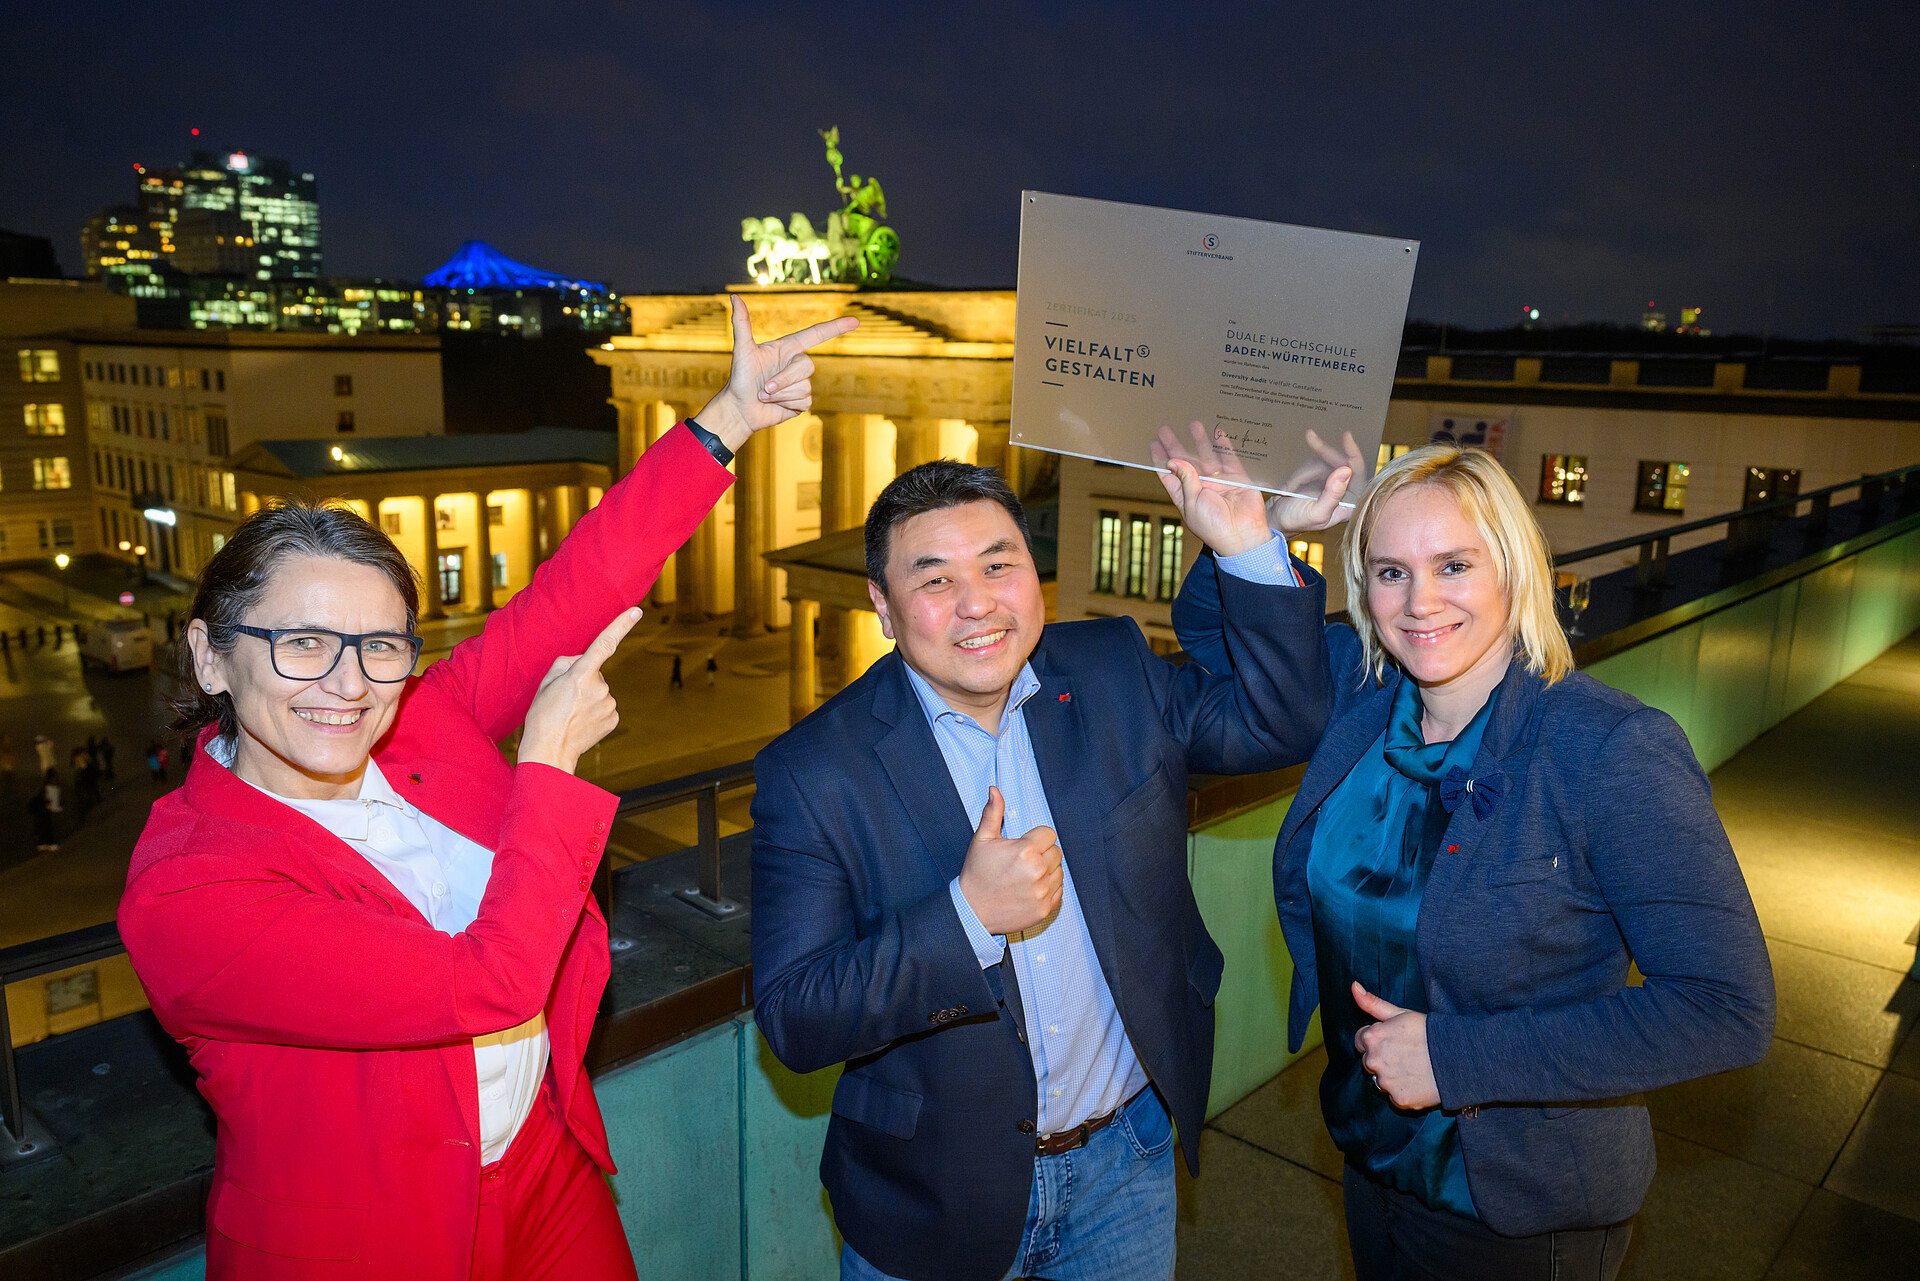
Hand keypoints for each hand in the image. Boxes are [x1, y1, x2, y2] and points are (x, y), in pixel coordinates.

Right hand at [517, 607, 643, 774]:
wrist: (549, 753)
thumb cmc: (542, 716)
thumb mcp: (545, 682)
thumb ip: (566, 664)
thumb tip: (583, 660)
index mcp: (580, 675)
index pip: (604, 644)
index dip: (621, 625)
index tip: (636, 610)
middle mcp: (599, 688)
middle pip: (594, 673)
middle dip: (582, 679)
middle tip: (564, 699)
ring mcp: (609, 704)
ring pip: (600, 691)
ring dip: (587, 697)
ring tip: (569, 713)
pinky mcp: (613, 718)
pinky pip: (604, 706)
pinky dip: (594, 711)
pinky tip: (581, 721)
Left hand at [692, 295, 859, 451]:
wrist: (740, 409)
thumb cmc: (739, 378)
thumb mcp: (742, 350)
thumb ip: (741, 324)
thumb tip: (734, 297)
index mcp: (787, 348)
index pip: (815, 335)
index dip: (835, 327)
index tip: (855, 322)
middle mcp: (797, 364)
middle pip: (807, 367)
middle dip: (783, 380)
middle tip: (763, 388)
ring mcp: (801, 383)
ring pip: (804, 386)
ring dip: (781, 395)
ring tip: (765, 396)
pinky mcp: (802, 402)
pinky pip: (805, 401)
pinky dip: (787, 405)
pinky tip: (776, 405)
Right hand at [957, 786, 1063, 936]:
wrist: (972, 910)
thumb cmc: (976, 873)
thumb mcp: (982, 840)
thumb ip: (992, 813)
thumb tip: (994, 790)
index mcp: (1024, 851)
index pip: (1049, 834)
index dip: (1036, 838)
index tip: (1023, 846)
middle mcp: (1037, 871)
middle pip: (1056, 852)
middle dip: (1042, 853)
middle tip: (1023, 861)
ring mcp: (1042, 891)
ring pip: (1059, 871)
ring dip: (1047, 871)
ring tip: (1026, 875)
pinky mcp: (1045, 908)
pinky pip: (1059, 890)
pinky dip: (1048, 888)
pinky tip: (1030, 888)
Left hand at [1150, 421, 1270, 556]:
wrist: (1243, 535)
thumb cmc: (1214, 526)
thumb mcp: (1192, 502)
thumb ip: (1185, 479)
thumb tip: (1173, 461)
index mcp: (1185, 496)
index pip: (1169, 475)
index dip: (1160, 460)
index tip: (1153, 444)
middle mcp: (1201, 487)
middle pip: (1185, 462)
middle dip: (1175, 445)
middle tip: (1165, 429)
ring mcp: (1219, 482)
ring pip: (1206, 456)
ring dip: (1199, 441)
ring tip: (1192, 423)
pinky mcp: (1237, 478)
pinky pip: (1229, 457)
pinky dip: (1224, 445)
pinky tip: (1217, 432)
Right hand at [1266, 429, 1365, 537]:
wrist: (1273, 520)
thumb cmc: (1294, 522)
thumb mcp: (1315, 512)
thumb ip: (1332, 495)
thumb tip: (1346, 471)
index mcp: (1349, 505)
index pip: (1358, 475)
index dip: (1353, 454)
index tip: (1346, 437)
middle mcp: (1344, 493)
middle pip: (1341, 463)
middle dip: (1323, 454)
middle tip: (1310, 437)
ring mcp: (1331, 485)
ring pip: (1324, 462)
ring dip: (1304, 472)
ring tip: (1290, 489)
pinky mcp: (1319, 479)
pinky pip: (1313, 465)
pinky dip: (1300, 473)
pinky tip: (1289, 487)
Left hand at [1352, 981, 1439, 1109]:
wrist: (1458, 1058)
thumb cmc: (1429, 1032)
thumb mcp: (1401, 1013)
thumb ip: (1372, 1003)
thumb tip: (1353, 986)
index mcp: (1372, 1038)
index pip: (1360, 1041)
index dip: (1376, 1039)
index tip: (1393, 1040)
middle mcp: (1374, 1061)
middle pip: (1369, 1062)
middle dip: (1383, 1058)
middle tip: (1406, 1054)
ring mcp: (1386, 1082)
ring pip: (1382, 1081)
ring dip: (1393, 1076)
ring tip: (1415, 1068)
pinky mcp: (1399, 1099)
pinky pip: (1395, 1097)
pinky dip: (1404, 1091)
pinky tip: (1419, 1082)